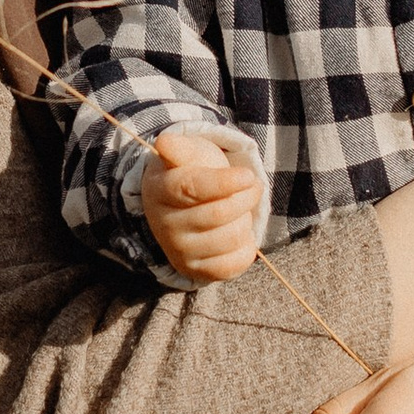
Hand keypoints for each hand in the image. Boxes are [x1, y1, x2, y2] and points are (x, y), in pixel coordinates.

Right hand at [141, 129, 264, 283]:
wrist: (180, 208)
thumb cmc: (190, 173)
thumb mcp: (188, 154)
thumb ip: (180, 148)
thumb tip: (164, 143)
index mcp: (161, 190)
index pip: (193, 189)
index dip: (225, 183)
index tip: (248, 175)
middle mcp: (165, 225)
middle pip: (221, 213)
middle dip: (246, 196)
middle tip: (252, 185)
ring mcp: (179, 251)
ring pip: (233, 236)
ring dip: (246, 219)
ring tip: (239, 209)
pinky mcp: (197, 271)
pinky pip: (237, 262)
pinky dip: (247, 245)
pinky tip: (236, 231)